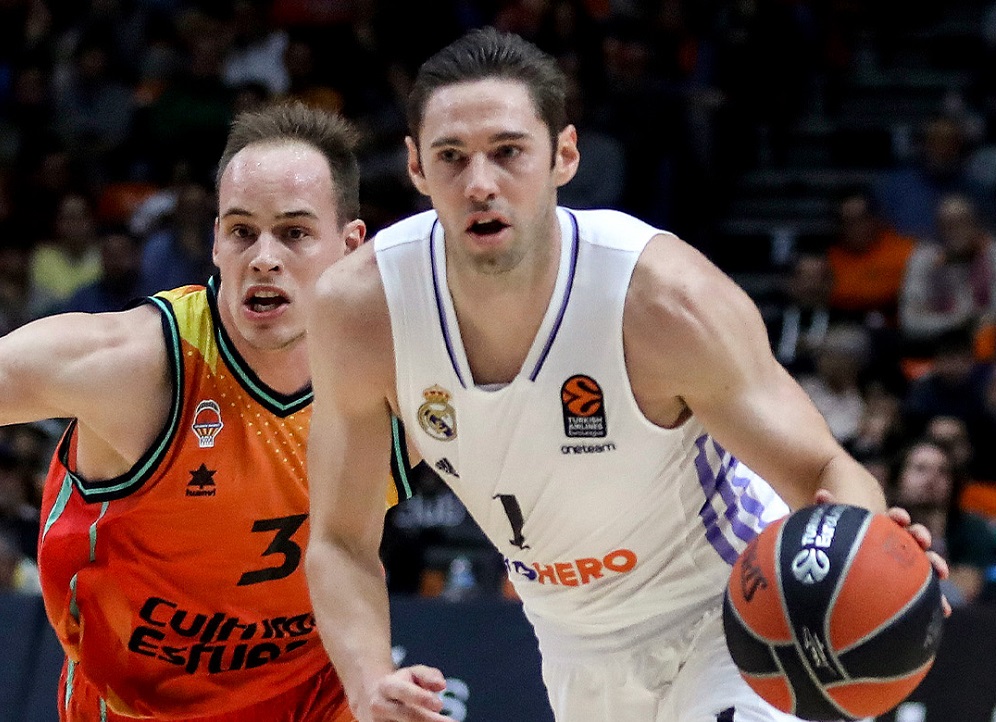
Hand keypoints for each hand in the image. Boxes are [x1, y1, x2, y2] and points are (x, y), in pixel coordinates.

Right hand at [364, 665, 449, 721]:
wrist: (371, 699)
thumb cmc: (400, 684)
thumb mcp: (413, 673)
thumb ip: (428, 676)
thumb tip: (441, 685)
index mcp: (387, 686)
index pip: (403, 691)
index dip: (421, 698)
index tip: (440, 704)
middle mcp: (379, 706)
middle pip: (408, 716)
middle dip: (431, 721)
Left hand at [813, 489, 951, 616]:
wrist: (848, 572)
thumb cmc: (842, 545)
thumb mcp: (835, 528)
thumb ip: (829, 510)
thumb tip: (822, 494)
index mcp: (882, 529)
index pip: (895, 519)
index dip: (899, 517)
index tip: (900, 519)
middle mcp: (898, 544)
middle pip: (914, 537)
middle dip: (920, 536)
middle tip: (922, 540)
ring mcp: (906, 564)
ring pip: (925, 562)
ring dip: (936, 564)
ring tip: (941, 572)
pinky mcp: (909, 585)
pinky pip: (925, 593)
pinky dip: (936, 600)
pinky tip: (944, 609)